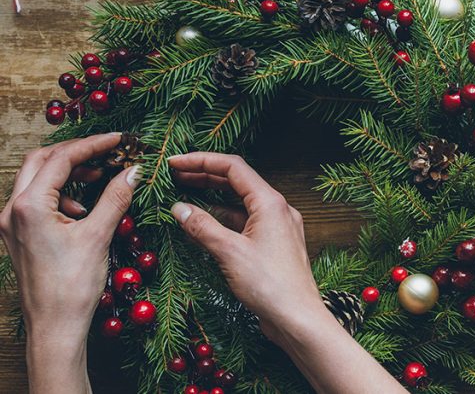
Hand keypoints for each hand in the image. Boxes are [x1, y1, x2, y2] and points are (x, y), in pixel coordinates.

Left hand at [0, 133, 140, 393]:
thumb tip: (133, 170)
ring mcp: (13, 223)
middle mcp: (13, 210)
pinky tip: (83, 210)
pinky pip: (37, 200)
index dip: (92, 145)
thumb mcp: (98, 236)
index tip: (119, 140)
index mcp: (29, 206)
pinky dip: (61, 194)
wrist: (54, 326)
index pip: (61, 158)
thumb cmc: (72, 286)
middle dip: (75, 153)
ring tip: (99, 179)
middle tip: (106, 153)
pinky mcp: (19, 235)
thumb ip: (115, 197)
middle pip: (40, 161)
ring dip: (67, 173)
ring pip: (36, 179)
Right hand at [168, 152, 403, 392]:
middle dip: (204, 176)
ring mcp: (277, 227)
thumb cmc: (269, 284)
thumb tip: (179, 208)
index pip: (233, 168)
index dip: (200, 160)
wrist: (298, 317)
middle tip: (173, 174)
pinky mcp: (274, 245)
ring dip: (212, 197)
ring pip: (240, 203)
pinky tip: (203, 222)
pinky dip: (223, 219)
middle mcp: (277, 210)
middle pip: (237, 182)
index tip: (173, 162)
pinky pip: (245, 223)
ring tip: (182, 194)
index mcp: (270, 203)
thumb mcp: (229, 252)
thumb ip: (202, 227)